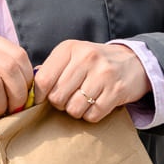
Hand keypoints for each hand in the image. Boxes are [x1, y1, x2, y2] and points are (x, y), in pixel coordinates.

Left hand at [35, 40, 150, 122]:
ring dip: (75, 110)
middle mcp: (86, 58)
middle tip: (68, 98)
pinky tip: (96, 104)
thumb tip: (29, 91)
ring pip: (74, 108)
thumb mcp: (71, 56)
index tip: (43, 99)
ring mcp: (103, 74)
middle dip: (60, 103)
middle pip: (57, 97)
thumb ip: (51, 69)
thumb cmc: (94, 62)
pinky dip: (91, 115)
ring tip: (83, 101)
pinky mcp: (117, 90)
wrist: (134, 62)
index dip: (40, 95)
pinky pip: (92, 115)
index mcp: (69, 48)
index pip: (43, 79)